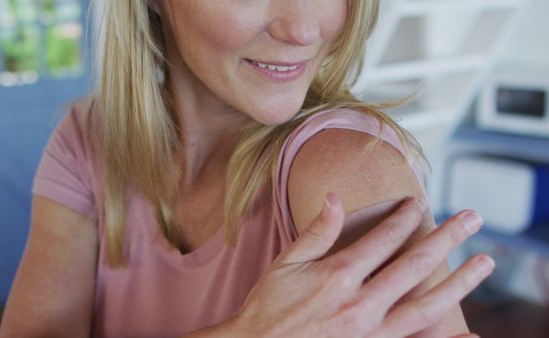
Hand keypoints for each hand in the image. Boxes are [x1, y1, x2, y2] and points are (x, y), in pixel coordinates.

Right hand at [229, 193, 492, 337]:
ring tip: (485, 262)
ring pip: (426, 304)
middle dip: (446, 237)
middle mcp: (361, 302)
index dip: (405, 217)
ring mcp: (370, 331)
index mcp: (338, 275)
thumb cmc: (268, 307)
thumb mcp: (286, 263)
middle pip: (414, 264)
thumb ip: (317, 231)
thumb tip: (335, 197)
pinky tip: (470, 335)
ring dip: (459, 282)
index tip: (420, 203)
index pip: (383, 238)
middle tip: (472, 218)